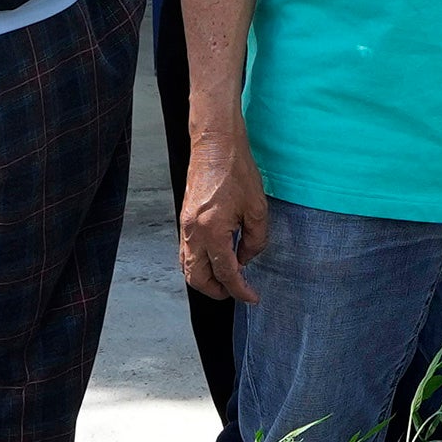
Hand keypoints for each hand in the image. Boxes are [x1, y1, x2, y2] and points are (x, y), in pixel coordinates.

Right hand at [179, 119, 269, 300]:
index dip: (240, 290)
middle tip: (236, 291)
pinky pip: (186, 251)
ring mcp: (185, 226)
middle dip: (217, 291)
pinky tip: (216, 258)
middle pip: (197, 278)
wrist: (214, 144)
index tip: (252, 297)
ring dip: (205, 278)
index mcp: (212, 232)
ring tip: (226, 279)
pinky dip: (199, 262)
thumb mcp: (257, 209)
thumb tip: (247, 258)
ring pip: (187, 266)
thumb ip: (255, 241)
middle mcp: (193, 233)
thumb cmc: (235, 170)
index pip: (226, 273)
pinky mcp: (184, 219)